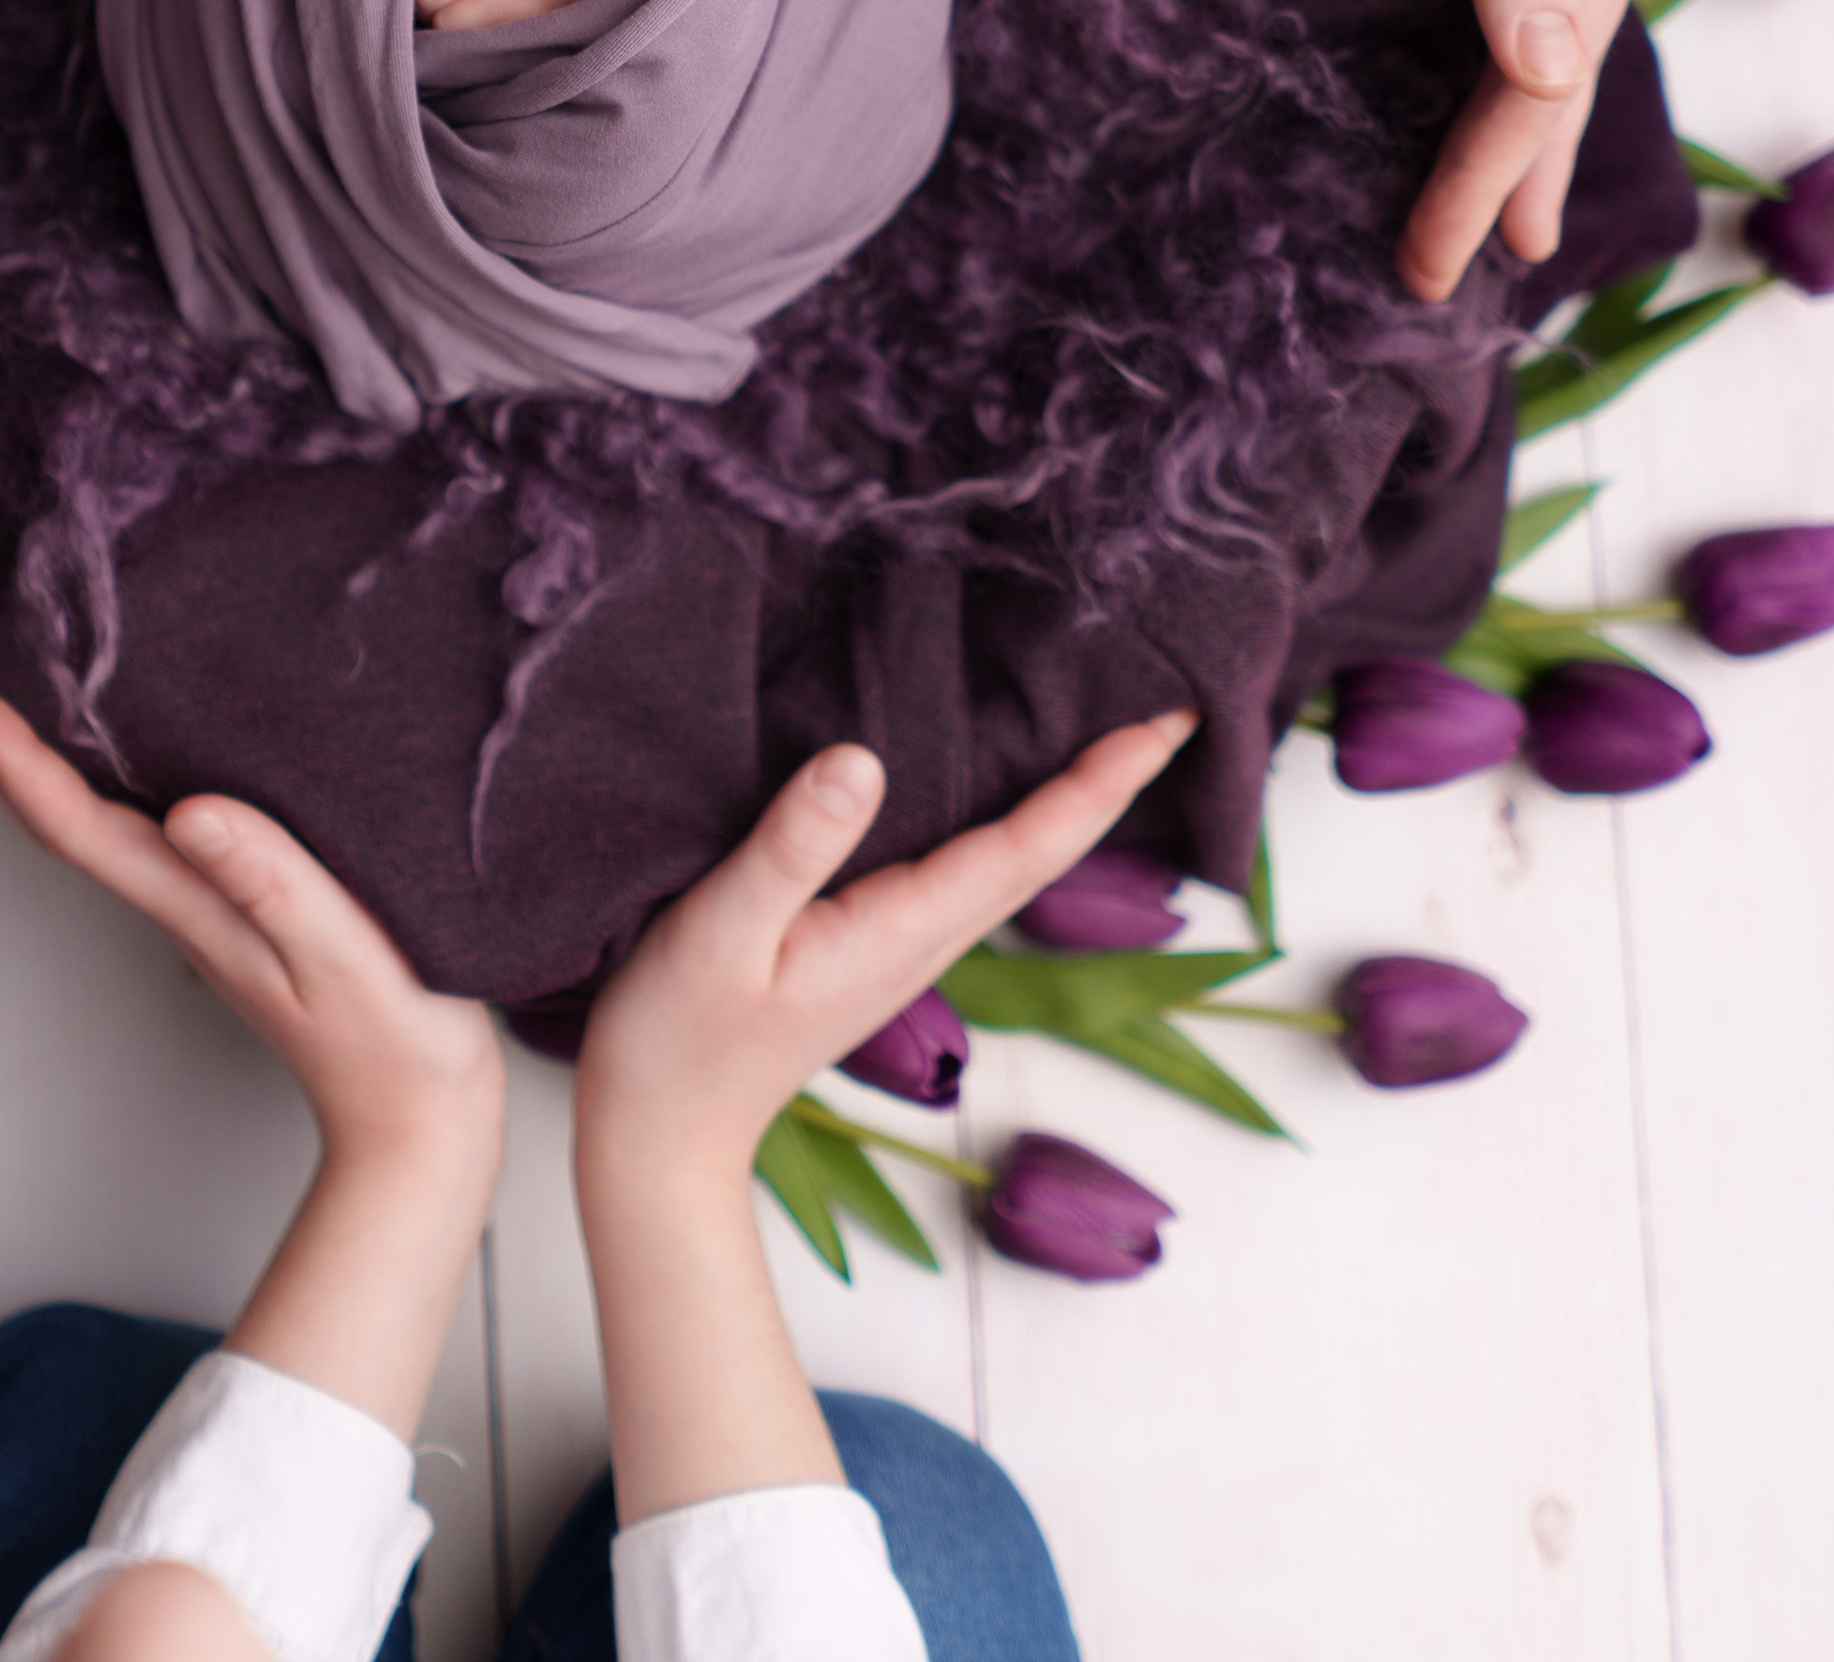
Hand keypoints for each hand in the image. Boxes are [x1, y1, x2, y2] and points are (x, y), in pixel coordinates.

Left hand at [0, 683, 502, 1166]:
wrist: (415, 1121)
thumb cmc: (394, 1035)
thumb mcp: (344, 952)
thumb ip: (273, 883)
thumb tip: (189, 814)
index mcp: (194, 905)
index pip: (77, 826)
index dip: (13, 761)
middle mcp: (181, 900)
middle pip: (60, 822)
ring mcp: (203, 906)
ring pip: (93, 825)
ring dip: (32, 765)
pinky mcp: (234, 903)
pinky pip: (142, 829)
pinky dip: (100, 782)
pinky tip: (109, 753)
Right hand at [575, 712, 1195, 1178]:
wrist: (660, 1136)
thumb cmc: (679, 1038)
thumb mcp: (721, 930)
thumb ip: (791, 847)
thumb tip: (863, 759)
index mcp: (903, 930)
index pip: (1031, 845)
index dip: (1104, 780)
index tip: (1171, 718)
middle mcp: (924, 937)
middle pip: (1043, 848)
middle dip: (1112, 774)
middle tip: (1173, 697)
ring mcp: (902, 943)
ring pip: (1011, 856)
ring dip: (1067, 791)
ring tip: (1108, 719)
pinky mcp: (871, 939)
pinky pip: (963, 861)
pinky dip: (1006, 811)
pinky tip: (995, 775)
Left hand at [1371, 0, 1670, 300]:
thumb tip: (1546, 73)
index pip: (1532, 86)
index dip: (1481, 180)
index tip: (1428, 265)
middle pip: (1553, 81)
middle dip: (1508, 181)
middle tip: (1453, 274)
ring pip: (1547, 40)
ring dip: (1520, 128)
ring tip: (1502, 207)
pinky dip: (1508, 51)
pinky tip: (1501, 65)